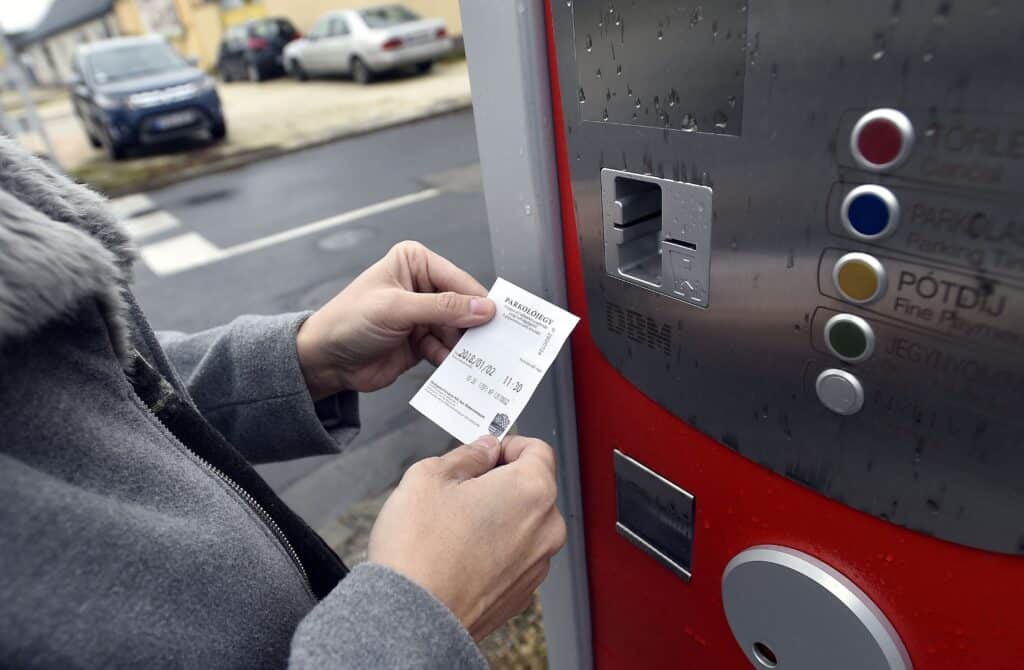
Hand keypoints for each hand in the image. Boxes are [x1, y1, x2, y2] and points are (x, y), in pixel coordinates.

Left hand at [296, 241, 495, 398]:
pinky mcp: (422, 341)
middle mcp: (423, 286)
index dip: (478, 301)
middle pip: (462, 306)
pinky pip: (448, 350)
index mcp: (415, 263)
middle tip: (495, 344)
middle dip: (474, 326)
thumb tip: (483, 308)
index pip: (458, 280)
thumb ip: (442, 308)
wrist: (325, 359)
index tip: (498, 320)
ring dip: (465, 347)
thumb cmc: (350, 321)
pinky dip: (453, 360)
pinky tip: (458, 369)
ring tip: (478, 361)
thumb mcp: (396, 309)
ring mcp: (423, 315)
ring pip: (458, 330)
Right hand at [367, 435, 566, 640]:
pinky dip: (495, 549)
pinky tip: (460, 552)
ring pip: (524, 524)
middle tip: (461, 488)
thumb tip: (483, 449)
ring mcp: (537, 564)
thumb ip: (467, 455)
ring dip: (498, 517)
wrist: (412, 618)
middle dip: (500, 482)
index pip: (537, 449)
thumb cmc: (420, 549)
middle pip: (532, 488)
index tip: (485, 451)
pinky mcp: (522, 592)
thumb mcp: (430, 476)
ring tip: (455, 525)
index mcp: (532, 490)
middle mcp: (546, 528)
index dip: (507, 444)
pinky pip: (515, 556)